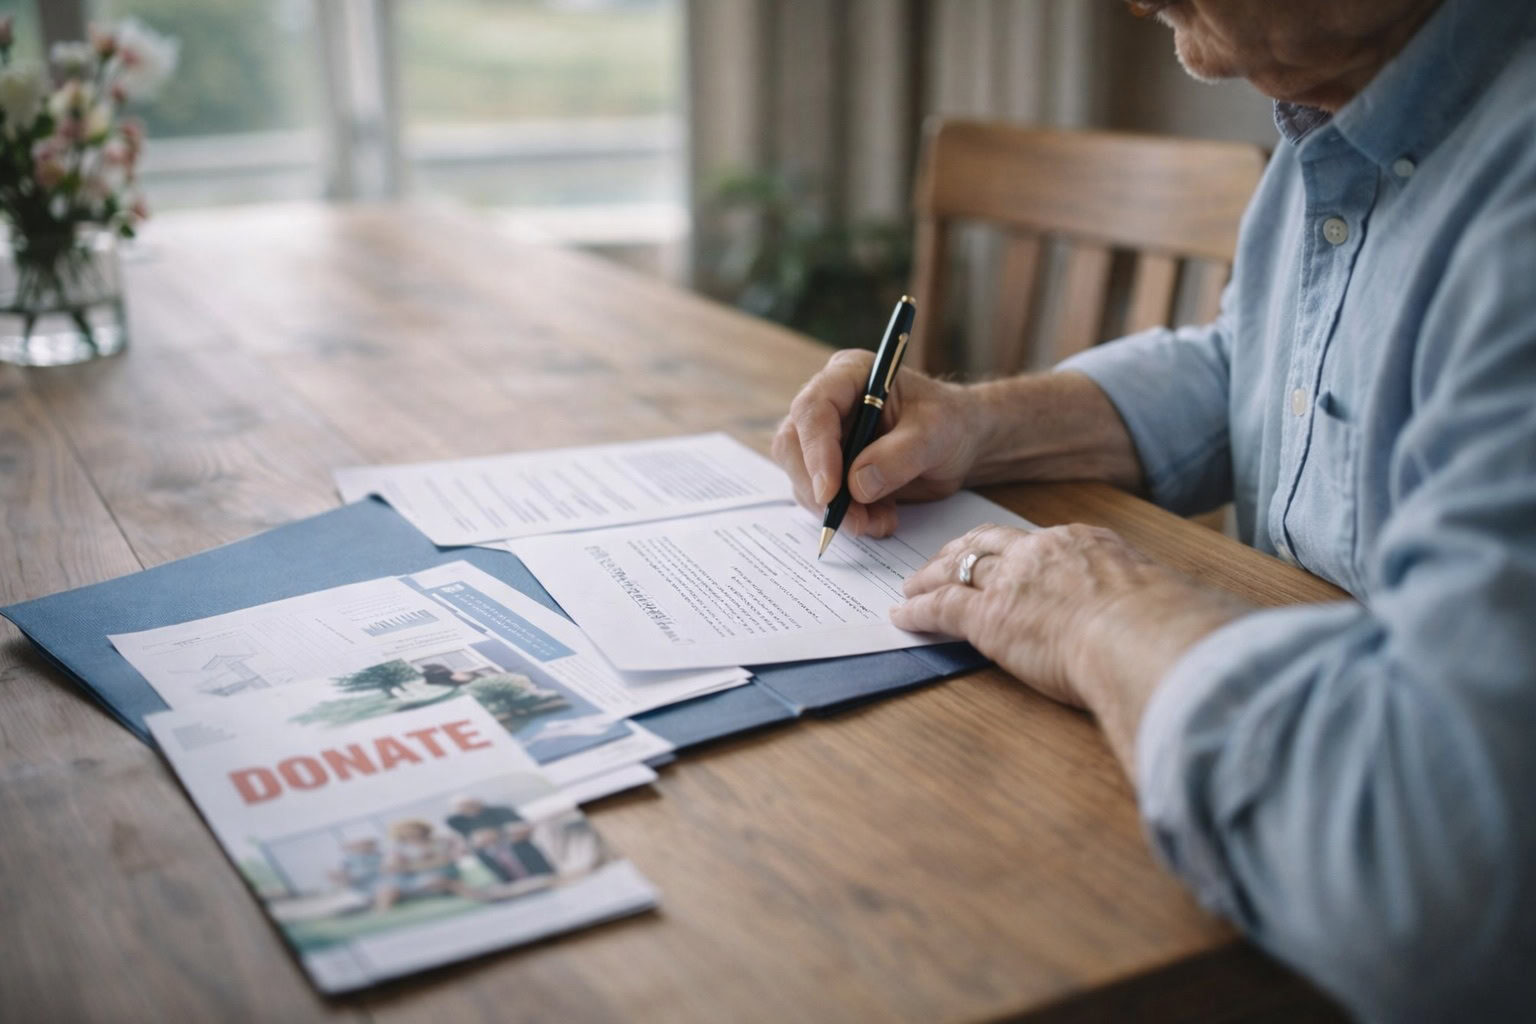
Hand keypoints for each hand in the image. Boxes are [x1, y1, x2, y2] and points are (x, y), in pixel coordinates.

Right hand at [771, 349, 982, 536]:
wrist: (962, 443)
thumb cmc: (950, 422)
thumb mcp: (936, 434)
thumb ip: (899, 456)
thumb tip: (857, 486)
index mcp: (850, 375)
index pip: (814, 408)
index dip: (816, 450)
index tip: (830, 492)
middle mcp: (830, 403)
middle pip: (793, 446)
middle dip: (818, 490)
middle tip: (853, 520)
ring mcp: (827, 437)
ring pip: (803, 478)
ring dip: (836, 510)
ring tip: (879, 522)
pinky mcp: (832, 469)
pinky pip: (822, 499)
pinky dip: (848, 517)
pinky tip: (881, 520)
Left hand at [892, 523, 1251, 767]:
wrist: (1146, 635)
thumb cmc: (1168, 632)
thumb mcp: (1161, 608)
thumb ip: (1154, 613)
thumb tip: (1181, 633)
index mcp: (1089, 546)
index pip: (1040, 543)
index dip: (1013, 551)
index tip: (1003, 556)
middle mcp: (1044, 553)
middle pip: (990, 544)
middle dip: (962, 551)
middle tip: (942, 559)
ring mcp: (1013, 581)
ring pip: (958, 569)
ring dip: (931, 577)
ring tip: (914, 586)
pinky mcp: (989, 615)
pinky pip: (941, 607)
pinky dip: (918, 611)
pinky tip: (902, 617)